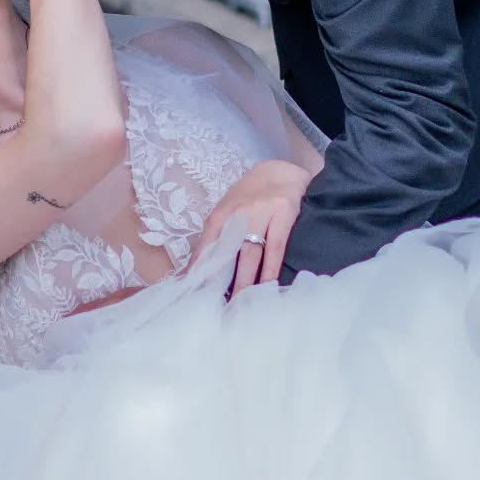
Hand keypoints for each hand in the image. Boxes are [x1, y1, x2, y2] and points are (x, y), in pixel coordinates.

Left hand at [194, 159, 311, 294]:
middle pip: (227, 254)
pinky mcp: (284, 214)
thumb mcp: (229, 212)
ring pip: (251, 254)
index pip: (206, 248)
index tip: (196, 294)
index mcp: (220, 216)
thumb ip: (217, 237)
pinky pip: (276, 248)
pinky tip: (268, 285)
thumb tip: (200, 269)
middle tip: (218, 307)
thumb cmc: (251, 197)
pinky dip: (271, 269)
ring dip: (245, 281)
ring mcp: (261, 213)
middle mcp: (237, 214)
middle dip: (221, 281)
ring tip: (241, 303)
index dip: (201, 271)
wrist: (281, 172)